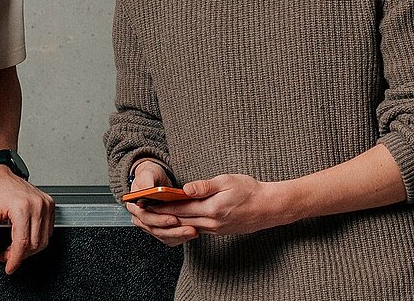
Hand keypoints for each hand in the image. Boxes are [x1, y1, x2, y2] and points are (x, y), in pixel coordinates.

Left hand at [0, 165, 54, 273]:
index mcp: (21, 207)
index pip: (23, 243)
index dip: (15, 260)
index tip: (9, 267)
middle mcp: (37, 205)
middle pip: (35, 244)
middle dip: (20, 255)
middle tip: (6, 255)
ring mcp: (45, 204)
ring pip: (44, 239)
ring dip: (29, 248)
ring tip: (13, 246)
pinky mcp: (49, 204)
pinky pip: (48, 230)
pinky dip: (36, 238)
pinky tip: (23, 237)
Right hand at [123, 160, 197, 246]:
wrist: (156, 181)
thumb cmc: (151, 177)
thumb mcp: (148, 174)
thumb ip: (146, 181)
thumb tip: (148, 189)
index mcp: (135, 206)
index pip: (146, 218)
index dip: (160, 220)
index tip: (174, 219)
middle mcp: (140, 218)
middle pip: (155, 229)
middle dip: (173, 230)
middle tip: (189, 228)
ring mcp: (150, 225)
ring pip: (163, 235)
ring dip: (179, 235)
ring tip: (193, 231)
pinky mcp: (159, 229)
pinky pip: (169, 237)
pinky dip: (181, 237)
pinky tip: (191, 233)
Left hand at [154, 173, 293, 235]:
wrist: (269, 207)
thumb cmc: (249, 190)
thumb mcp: (227, 181)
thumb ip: (205, 186)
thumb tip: (186, 188)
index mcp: (211, 209)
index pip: (179, 209)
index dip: (161, 207)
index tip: (146, 204)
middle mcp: (211, 223)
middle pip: (180, 220)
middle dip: (161, 216)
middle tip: (144, 211)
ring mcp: (215, 229)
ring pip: (187, 226)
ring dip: (171, 221)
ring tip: (156, 215)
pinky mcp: (219, 231)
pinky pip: (197, 229)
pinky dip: (184, 224)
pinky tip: (177, 219)